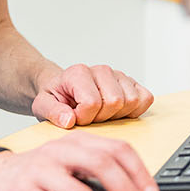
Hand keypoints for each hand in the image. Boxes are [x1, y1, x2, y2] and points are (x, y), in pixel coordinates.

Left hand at [31, 63, 154, 128]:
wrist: (62, 89)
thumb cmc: (56, 97)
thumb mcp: (43, 105)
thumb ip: (52, 112)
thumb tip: (68, 120)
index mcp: (78, 73)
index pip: (93, 102)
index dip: (84, 118)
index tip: (75, 118)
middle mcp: (101, 70)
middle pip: (116, 102)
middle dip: (102, 118)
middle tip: (89, 117)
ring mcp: (118, 76)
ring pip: (132, 101)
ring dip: (117, 115)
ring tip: (102, 114)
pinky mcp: (132, 83)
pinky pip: (146, 98)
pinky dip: (135, 110)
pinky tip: (118, 113)